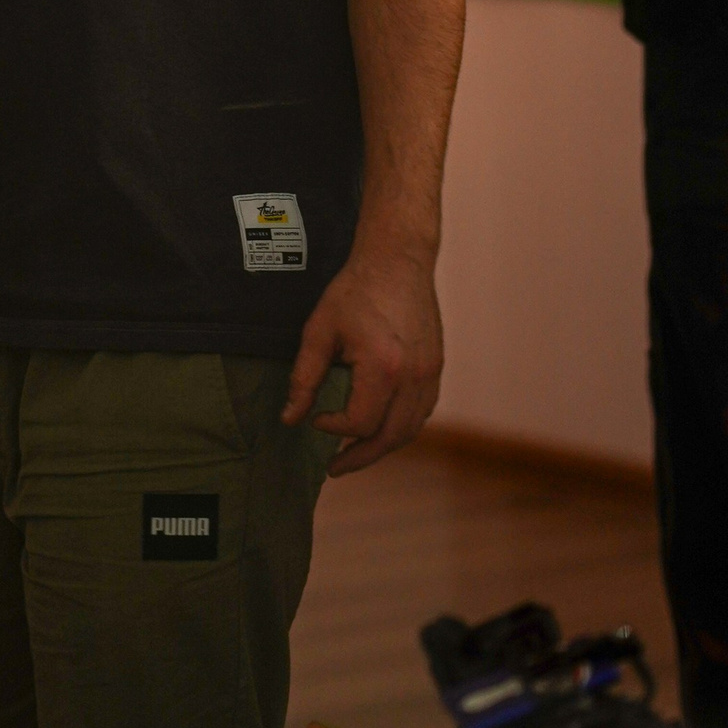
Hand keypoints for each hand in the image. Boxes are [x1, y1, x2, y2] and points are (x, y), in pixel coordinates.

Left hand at [281, 236, 442, 476]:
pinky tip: (381, 427)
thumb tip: (290, 418)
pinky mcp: (436, 366)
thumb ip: (304, 379)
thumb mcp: (319, 331)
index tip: (316, 418)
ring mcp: (430, 372)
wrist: (397, 259)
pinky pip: (423, 411)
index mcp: (382, 367)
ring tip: (357, 453)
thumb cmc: (355, 290)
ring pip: (411, 429)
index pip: (359, 421)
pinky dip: (402, 427)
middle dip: (361, 457)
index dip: (333, 427)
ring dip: (383, 446)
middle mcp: (413, 376)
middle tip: (336, 468)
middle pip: (390, 437)